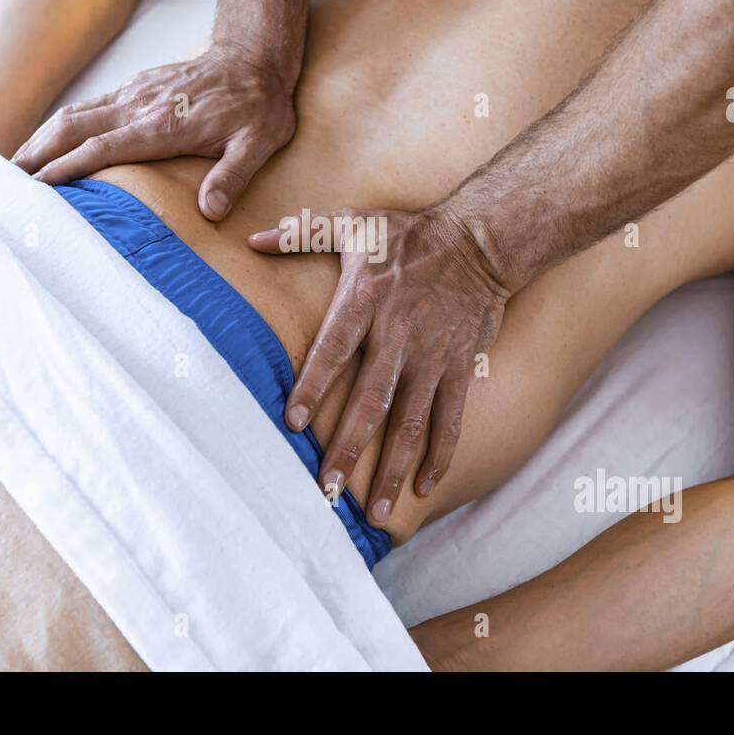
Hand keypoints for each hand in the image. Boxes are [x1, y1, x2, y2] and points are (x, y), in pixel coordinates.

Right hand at [11, 45, 295, 219]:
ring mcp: (134, 94)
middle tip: (7, 181)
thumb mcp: (258, 144)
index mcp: (162, 125)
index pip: (103, 147)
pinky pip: (90, 105)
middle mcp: (139, 106)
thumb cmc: (259, 106)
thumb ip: (232, 177)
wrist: (256, 58)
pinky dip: (63, 124)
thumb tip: (210, 212)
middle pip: (73, 126)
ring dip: (42, 136)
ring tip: (15, 164)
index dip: (68, 166)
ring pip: (76, 113)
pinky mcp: (136, 87)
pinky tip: (50, 139)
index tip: (39, 186)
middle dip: (37, 151)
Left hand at [248, 205, 509, 524]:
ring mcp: (433, 356)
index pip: (333, 349)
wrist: (482, 239)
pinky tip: (423, 487)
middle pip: (369, 401)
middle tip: (327, 492)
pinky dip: (438, 455)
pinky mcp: (460, 367)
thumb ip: (301, 234)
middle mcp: (399, 334)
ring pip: (410, 422)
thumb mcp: (354, 223)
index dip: (313, 386)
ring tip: (374, 511)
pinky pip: (449, 418)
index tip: (292, 424)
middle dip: (349, 450)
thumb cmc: (409, 235)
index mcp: (366, 300)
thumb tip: (251, 239)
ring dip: (392, 469)